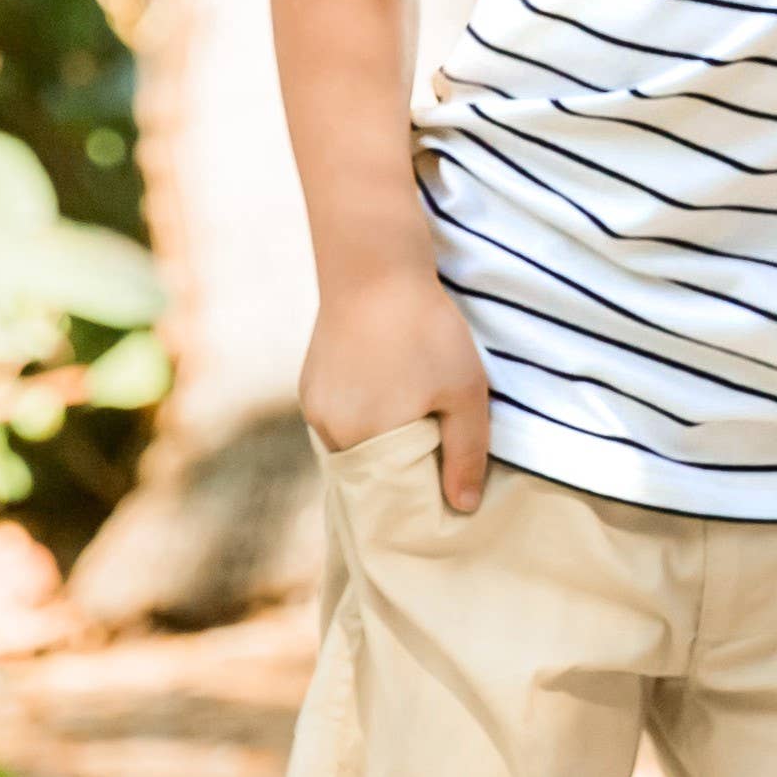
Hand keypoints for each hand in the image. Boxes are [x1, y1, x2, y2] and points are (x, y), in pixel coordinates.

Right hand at [298, 257, 492, 513]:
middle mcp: (330, 435)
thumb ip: (467, 453)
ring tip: (414, 406)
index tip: (448, 483)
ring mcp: (314, 410)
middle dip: (404, 466)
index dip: (421, 493)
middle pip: (372, 472)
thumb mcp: (464, 391)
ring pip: (356, 445)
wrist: (373, 269)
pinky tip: (388, 388)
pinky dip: (365, 415)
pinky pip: (341, 419)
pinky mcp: (309, 386)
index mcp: (364, 444)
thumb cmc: (426, 330)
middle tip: (436, 438)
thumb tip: (464, 507)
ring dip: (383, 438)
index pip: (393, 496)